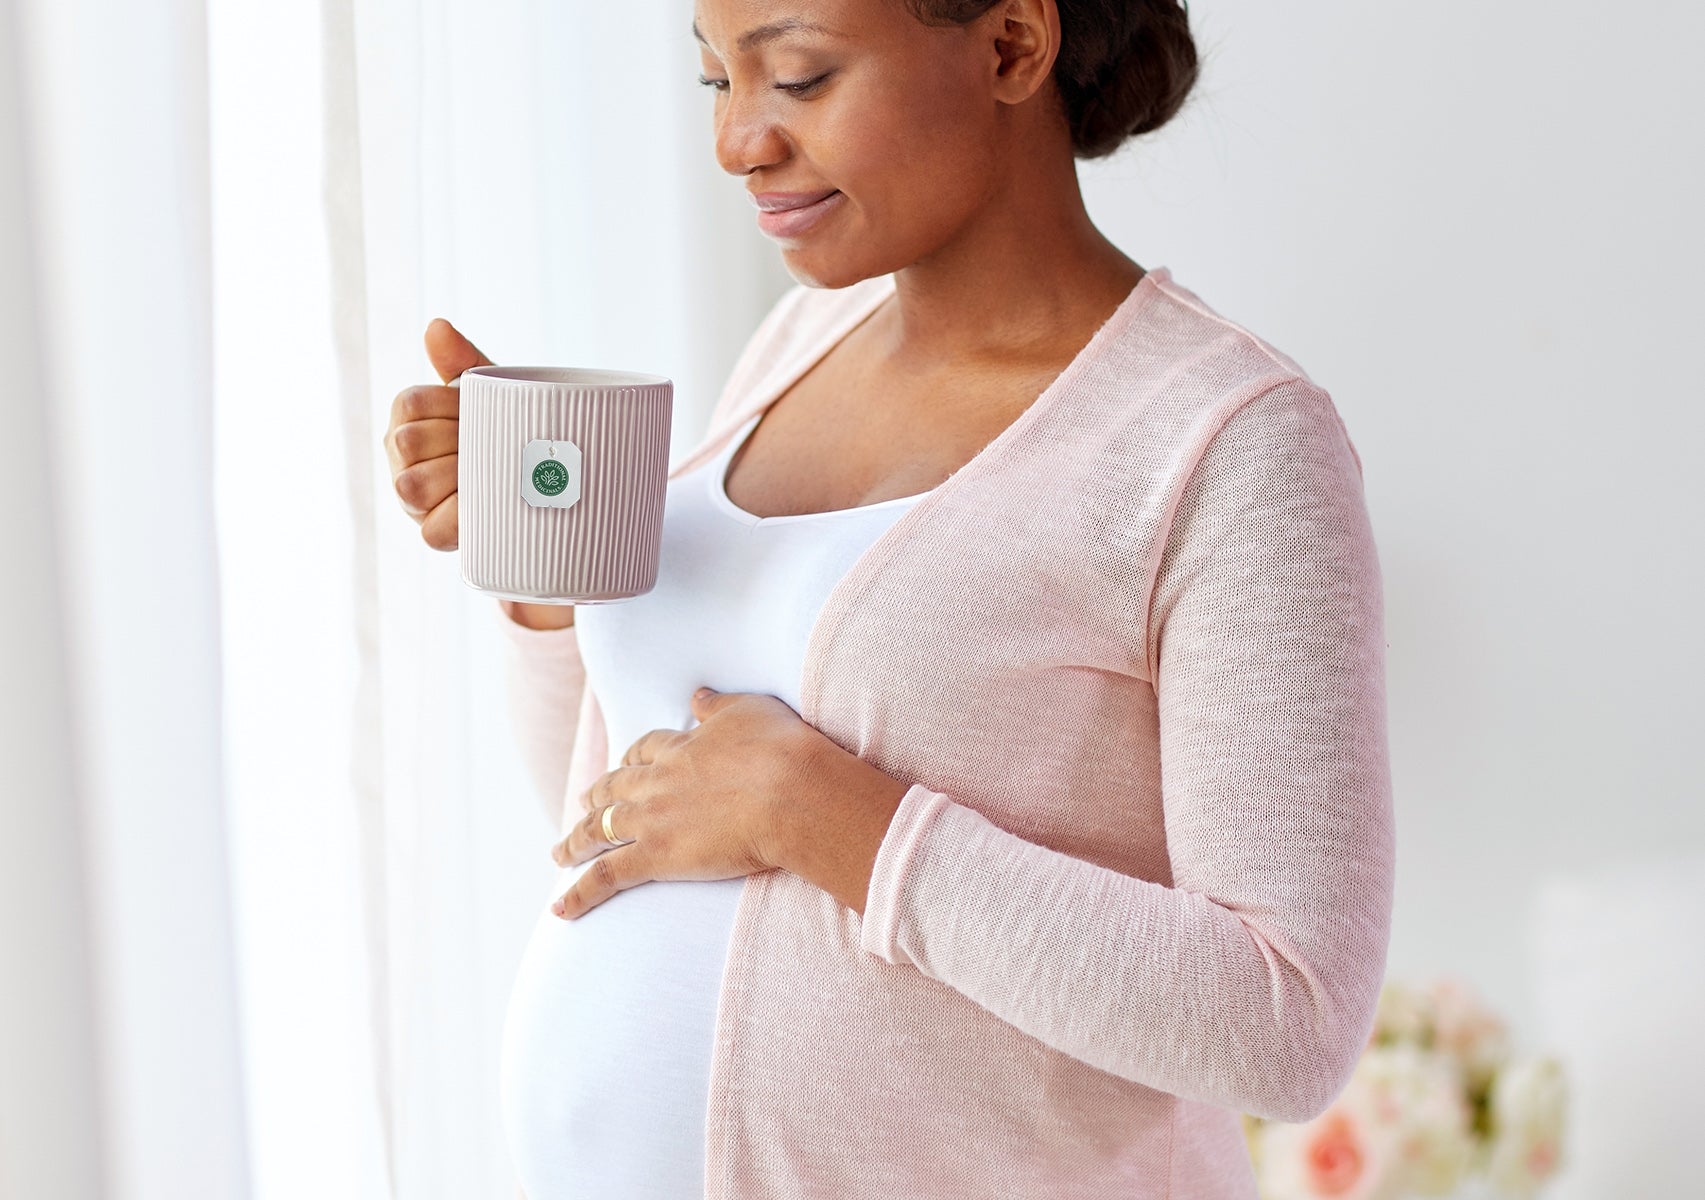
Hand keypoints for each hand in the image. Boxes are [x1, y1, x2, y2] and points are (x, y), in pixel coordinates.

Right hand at [382, 317, 492, 550]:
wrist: (547, 480)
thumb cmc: (509, 429)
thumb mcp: (492, 394)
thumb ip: (463, 360)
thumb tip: (436, 327)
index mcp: (410, 419)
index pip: (410, 403)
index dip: (448, 406)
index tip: (477, 410)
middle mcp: (402, 460)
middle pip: (407, 442)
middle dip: (456, 440)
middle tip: (494, 444)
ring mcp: (413, 500)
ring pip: (413, 485)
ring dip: (458, 476)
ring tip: (494, 472)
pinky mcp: (434, 534)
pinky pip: (433, 530)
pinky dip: (460, 517)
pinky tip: (487, 504)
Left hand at [546, 686, 819, 918]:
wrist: (790, 791)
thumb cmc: (780, 749)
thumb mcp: (749, 711)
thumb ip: (717, 706)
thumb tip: (697, 697)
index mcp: (680, 749)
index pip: (645, 751)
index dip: (631, 759)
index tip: (624, 763)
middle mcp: (658, 782)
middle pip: (613, 790)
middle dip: (594, 797)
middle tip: (580, 805)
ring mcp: (652, 820)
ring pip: (599, 830)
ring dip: (575, 843)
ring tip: (558, 854)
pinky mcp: (656, 856)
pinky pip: (606, 877)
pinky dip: (578, 893)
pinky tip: (560, 909)